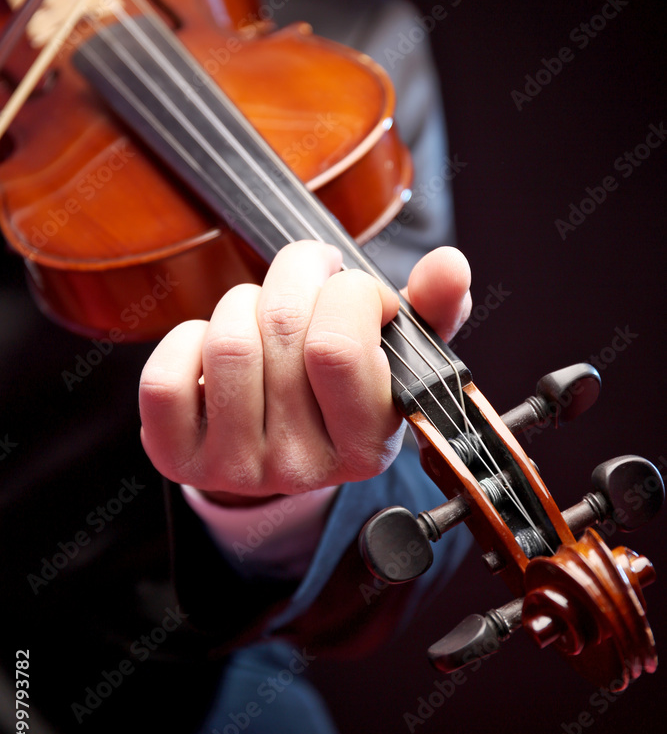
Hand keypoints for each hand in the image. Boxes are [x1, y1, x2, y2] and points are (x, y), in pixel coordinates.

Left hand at [138, 241, 471, 503]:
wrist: (284, 451)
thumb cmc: (342, 390)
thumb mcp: (397, 358)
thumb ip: (433, 311)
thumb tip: (449, 265)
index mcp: (366, 445)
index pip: (338, 348)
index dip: (347, 292)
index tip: (355, 290)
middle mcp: (302, 468)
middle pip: (280, 331)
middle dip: (296, 276)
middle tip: (309, 275)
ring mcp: (236, 468)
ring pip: (227, 344)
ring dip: (245, 303)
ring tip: (265, 313)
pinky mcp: (178, 458)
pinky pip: (165, 377)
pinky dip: (185, 339)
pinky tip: (212, 345)